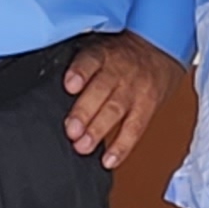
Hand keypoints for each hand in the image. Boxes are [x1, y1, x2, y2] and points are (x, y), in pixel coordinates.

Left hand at [58, 33, 184, 168]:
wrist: (160, 49)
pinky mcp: (147, 106)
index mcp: (103, 54)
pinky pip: (135, 128)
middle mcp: (119, 71)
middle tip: (71, 130)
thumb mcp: (98, 47)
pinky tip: (109, 159)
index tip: (69, 85)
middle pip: (102, 90)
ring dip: (99, 130)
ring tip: (83, 146)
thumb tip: (49, 89)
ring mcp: (134, 90)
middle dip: (85, 112)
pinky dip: (122, 146)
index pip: (90, 60)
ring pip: (116, 110)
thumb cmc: (119, 55)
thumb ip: (79, 67)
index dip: (80, 72)